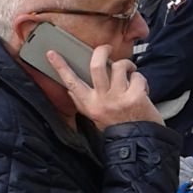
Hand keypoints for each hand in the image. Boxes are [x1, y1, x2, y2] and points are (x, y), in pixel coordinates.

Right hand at [45, 44, 161, 128]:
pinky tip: (141, 88)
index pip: (71, 82)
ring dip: (127, 65)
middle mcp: (102, 100)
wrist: (138, 143)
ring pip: (119, 66)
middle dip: (102, 51)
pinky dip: (141, 79)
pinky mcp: (135, 97)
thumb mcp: (95, 117)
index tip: (52, 53)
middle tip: (106, 49)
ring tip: (130, 71)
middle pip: (96, 65)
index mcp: (89, 104)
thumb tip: (69, 89)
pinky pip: (137, 76)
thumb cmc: (118, 128)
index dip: (60, 66)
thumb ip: (83, 103)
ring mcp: (119, 98)